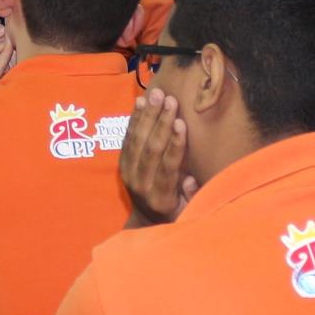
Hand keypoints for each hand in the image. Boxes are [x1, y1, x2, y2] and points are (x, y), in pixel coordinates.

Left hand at [119, 88, 193, 226]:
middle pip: (150, 149)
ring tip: (156, 94)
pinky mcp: (122, 163)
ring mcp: (128, 173)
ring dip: (147, 115)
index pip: (168, 167)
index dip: (175, 145)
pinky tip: (141, 101)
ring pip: (137, 140)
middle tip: (170, 100)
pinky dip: (134, 118)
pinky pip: (127, 137)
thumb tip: (190, 180)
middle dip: (161, 122)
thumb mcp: (187, 212)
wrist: (144, 220)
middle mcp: (141, 184)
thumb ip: (191, 197)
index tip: (181, 123)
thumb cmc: (174, 213)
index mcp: (160, 197)